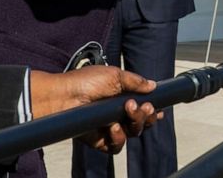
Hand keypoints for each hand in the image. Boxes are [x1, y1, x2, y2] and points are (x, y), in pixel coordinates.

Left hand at [29, 66, 160, 153]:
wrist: (65, 96)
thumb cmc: (85, 82)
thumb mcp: (114, 75)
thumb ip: (135, 82)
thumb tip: (153, 85)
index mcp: (122, 98)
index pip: (143, 107)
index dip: (152, 110)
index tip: (158, 108)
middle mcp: (118, 114)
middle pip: (142, 122)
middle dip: (147, 115)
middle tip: (145, 106)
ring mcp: (109, 128)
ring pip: (133, 133)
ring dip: (136, 122)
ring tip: (128, 111)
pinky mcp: (99, 141)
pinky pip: (116, 146)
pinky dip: (119, 138)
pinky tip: (114, 127)